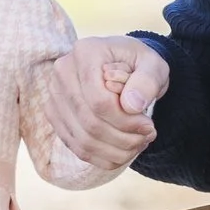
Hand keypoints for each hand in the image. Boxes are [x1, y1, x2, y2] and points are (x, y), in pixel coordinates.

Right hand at [46, 35, 168, 167]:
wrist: (124, 66)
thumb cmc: (139, 64)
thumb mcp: (155, 65)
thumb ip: (148, 81)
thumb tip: (132, 106)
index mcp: (86, 52)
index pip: (99, 100)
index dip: (125, 121)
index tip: (149, 125)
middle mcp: (63, 71)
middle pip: (89, 122)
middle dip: (123, 138)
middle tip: (147, 137)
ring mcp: (54, 95)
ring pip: (82, 140)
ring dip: (115, 151)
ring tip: (138, 144)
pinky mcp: (55, 115)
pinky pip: (77, 147)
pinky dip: (103, 157)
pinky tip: (123, 152)